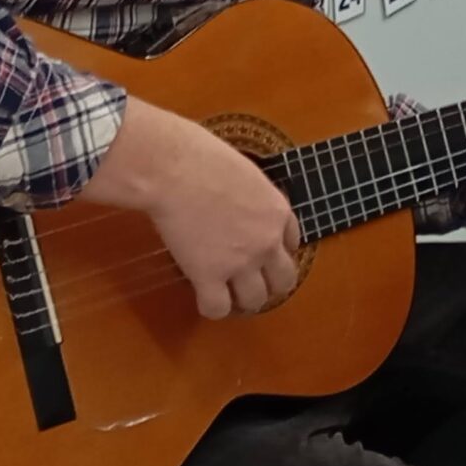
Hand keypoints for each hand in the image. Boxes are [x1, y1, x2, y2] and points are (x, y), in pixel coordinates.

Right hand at [89, 102, 300, 319]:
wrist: (174, 168)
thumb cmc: (202, 157)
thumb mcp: (246, 171)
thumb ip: (251, 196)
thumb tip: (239, 203)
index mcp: (278, 211)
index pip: (291, 243)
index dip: (275, 250)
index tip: (260, 252)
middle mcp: (267, 241)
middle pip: (284, 280)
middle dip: (269, 284)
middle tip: (250, 282)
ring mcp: (240, 262)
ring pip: (255, 300)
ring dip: (243, 300)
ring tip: (227, 295)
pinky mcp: (209, 276)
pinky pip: (218, 308)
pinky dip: (212, 308)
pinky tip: (203, 296)